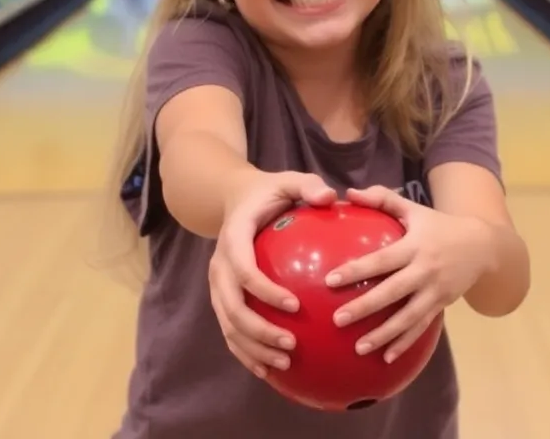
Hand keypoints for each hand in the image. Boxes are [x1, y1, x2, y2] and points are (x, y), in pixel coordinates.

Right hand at [209, 170, 336, 378]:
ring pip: (229, 324)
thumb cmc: (268, 192)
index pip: (244, 270)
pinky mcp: (221, 297)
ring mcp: (218, 284)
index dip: (265, 291)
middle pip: (233, 306)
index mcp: (234, 237)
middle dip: (259, 331)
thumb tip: (331, 196)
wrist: (234, 198)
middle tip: (292, 344)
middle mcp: (220, 264)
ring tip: (284, 363)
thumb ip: (308, 186)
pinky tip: (270, 369)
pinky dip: (245, 351)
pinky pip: (230, 330)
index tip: (295, 306)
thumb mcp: (288, 180)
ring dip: (253, 347)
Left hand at [326, 186, 497, 363]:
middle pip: (391, 293)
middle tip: (337, 320)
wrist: (482, 246)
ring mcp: (435, 292)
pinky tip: (386, 358)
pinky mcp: (441, 306)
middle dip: (365, 308)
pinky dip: (404, 344)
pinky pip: (421, 328)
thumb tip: (349, 193)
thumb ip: (382, 199)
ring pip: (407, 318)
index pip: (381, 260)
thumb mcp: (413, 209)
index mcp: (413, 246)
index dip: (357, 270)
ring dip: (383, 335)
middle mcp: (424, 271)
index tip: (331, 280)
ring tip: (358, 347)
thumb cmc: (438, 225)